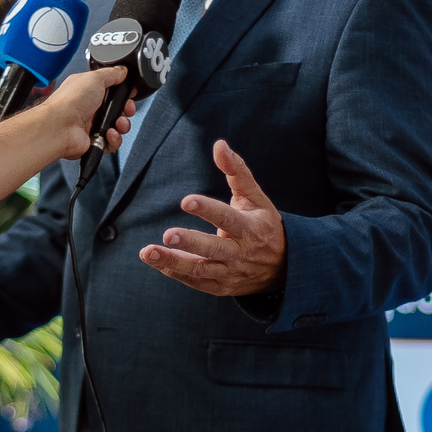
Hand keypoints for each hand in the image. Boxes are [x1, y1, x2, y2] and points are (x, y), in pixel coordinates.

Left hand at [42, 67, 134, 159]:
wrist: (60, 127)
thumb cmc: (70, 102)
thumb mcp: (94, 78)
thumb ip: (111, 73)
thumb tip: (122, 70)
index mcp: (88, 90)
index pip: (111, 90)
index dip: (123, 92)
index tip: (130, 92)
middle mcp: (90, 108)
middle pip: (118, 109)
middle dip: (126, 109)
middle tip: (126, 108)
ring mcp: (91, 125)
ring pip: (117, 126)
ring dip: (122, 124)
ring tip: (118, 122)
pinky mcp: (94, 140)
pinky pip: (112, 142)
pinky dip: (114, 138)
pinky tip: (109, 133)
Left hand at [140, 140, 287, 298]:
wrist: (284, 267)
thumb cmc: (264, 225)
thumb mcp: (256, 198)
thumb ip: (237, 172)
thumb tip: (219, 145)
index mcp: (249, 228)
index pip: (227, 219)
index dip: (208, 210)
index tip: (186, 201)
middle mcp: (240, 253)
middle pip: (213, 249)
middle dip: (190, 242)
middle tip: (168, 234)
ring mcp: (230, 272)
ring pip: (200, 270)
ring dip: (172, 262)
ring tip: (147, 252)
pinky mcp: (222, 287)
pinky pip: (196, 282)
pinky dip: (175, 272)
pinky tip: (156, 262)